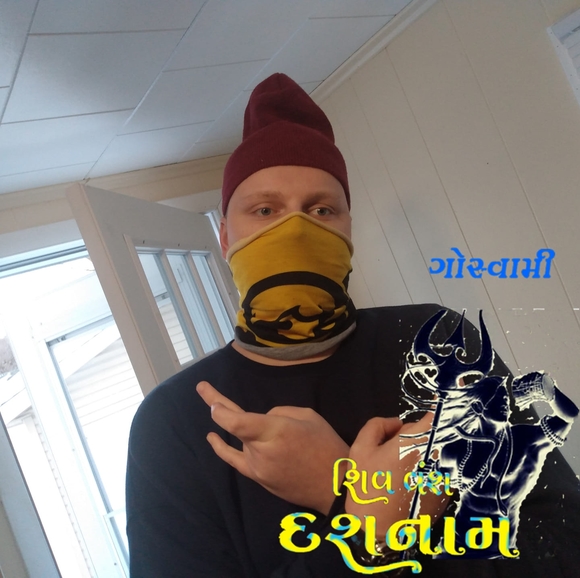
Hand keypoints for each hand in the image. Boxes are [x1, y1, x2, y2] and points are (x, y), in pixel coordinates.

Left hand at [197, 381, 348, 513]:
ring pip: (242, 440)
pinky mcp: (258, 478)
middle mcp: (262, 450)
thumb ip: (279, 414)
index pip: (238, 422)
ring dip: (246, 428)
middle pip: (234, 427)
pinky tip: (212, 437)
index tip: (212, 400)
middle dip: (216, 404)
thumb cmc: (325, 445)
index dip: (221, 410)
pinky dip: (221, 449)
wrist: (334, 485)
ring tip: (230, 410)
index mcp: (276, 431)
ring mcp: (257, 467)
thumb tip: (263, 420)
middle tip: (201, 387)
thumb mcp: (308, 416)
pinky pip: (235, 461)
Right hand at [345, 413, 448, 536]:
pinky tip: (410, 485)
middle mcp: (437, 456)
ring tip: (402, 471)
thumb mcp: (360, 449)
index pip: (439, 413)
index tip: (439, 400)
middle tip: (399, 447)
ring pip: (440, 452)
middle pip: (438, 433)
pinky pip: (442, 472)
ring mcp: (445, 477)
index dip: (439, 405)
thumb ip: (379, 425)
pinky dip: (431, 472)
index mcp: (417, 441)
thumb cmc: (367, 487)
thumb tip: (398, 422)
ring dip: (427, 453)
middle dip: (422, 434)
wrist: (376, 533)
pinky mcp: (447, 495)